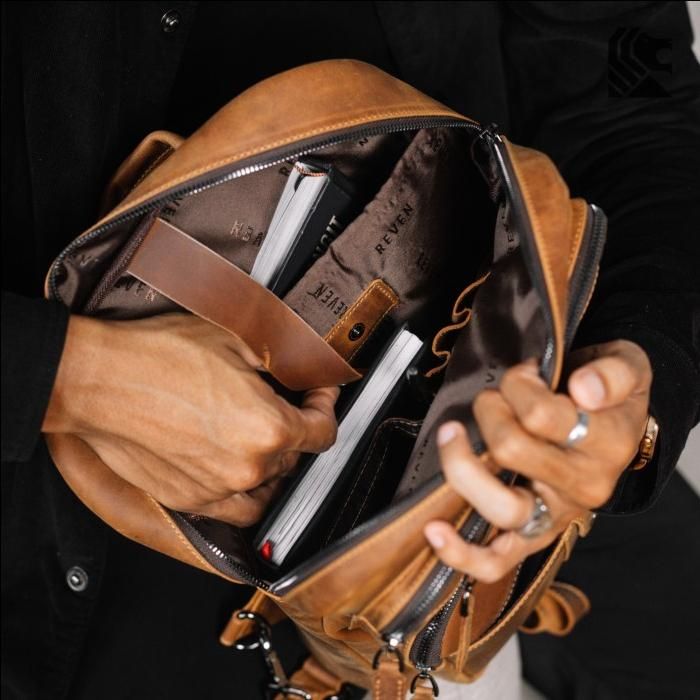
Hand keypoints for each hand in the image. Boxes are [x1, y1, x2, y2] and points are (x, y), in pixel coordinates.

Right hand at [43, 313, 339, 525]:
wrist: (100, 380)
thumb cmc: (160, 356)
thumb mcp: (235, 340)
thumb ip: (280, 360)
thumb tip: (301, 366)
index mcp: (270, 428)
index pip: (322, 431)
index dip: (325, 407)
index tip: (318, 396)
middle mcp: (249, 467)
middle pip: (295, 457)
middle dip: (295, 428)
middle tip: (281, 404)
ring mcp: (218, 489)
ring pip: (267, 484)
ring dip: (271, 463)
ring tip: (258, 437)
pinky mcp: (190, 500)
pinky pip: (235, 509)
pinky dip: (244, 491)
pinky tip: (237, 471)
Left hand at [424, 340, 651, 581]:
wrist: (615, 427)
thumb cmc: (606, 394)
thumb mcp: (626, 366)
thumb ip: (612, 373)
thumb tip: (584, 390)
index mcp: (607, 445)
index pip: (541, 415)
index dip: (518, 385)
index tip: (525, 373)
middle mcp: (584, 487)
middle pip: (511, 451)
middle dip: (489, 411)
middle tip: (497, 398)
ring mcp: (556, 517)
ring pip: (501, 507)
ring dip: (463, 463)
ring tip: (453, 435)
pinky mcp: (533, 538)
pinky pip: (496, 560)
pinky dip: (461, 553)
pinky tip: (435, 532)